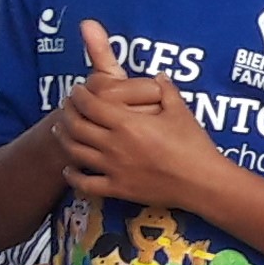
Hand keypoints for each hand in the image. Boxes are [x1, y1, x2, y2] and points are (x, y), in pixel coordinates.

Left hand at [67, 22, 222, 206]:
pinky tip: (70, 168)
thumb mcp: (180, 111)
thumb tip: (159, 75)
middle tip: (67, 105)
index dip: (79, 95)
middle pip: (77, 126)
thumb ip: (166, 90)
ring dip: (64, 138)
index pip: (90, 104)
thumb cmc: (194, 145)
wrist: (202, 183)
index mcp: (127, 122)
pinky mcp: (118, 189)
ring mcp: (113, 169)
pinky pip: (86, 183)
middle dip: (68, 112)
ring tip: (62, 129)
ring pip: (75, 152)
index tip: (77, 90)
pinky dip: (73, 175)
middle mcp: (114, 145)